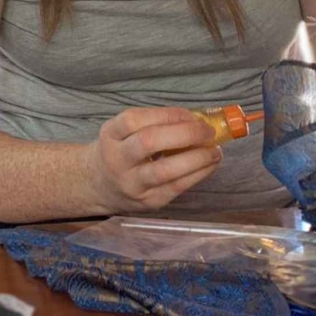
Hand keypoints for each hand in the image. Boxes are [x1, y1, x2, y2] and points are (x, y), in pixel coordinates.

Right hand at [85, 107, 222, 213]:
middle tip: (208, 131)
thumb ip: (153, 124)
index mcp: (110, 135)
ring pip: (165, 169)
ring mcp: (133, 183)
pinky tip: (210, 164)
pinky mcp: (149, 201)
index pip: (134, 120)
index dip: (167, 115)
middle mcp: (117, 159)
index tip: (192, 116)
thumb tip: (197, 120)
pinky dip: (199, 173)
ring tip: (215, 150)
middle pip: (148, 141)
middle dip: (184, 133)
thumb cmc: (121, 152)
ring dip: (197, 157)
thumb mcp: (124, 133)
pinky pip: (177, 186)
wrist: (101, 186)